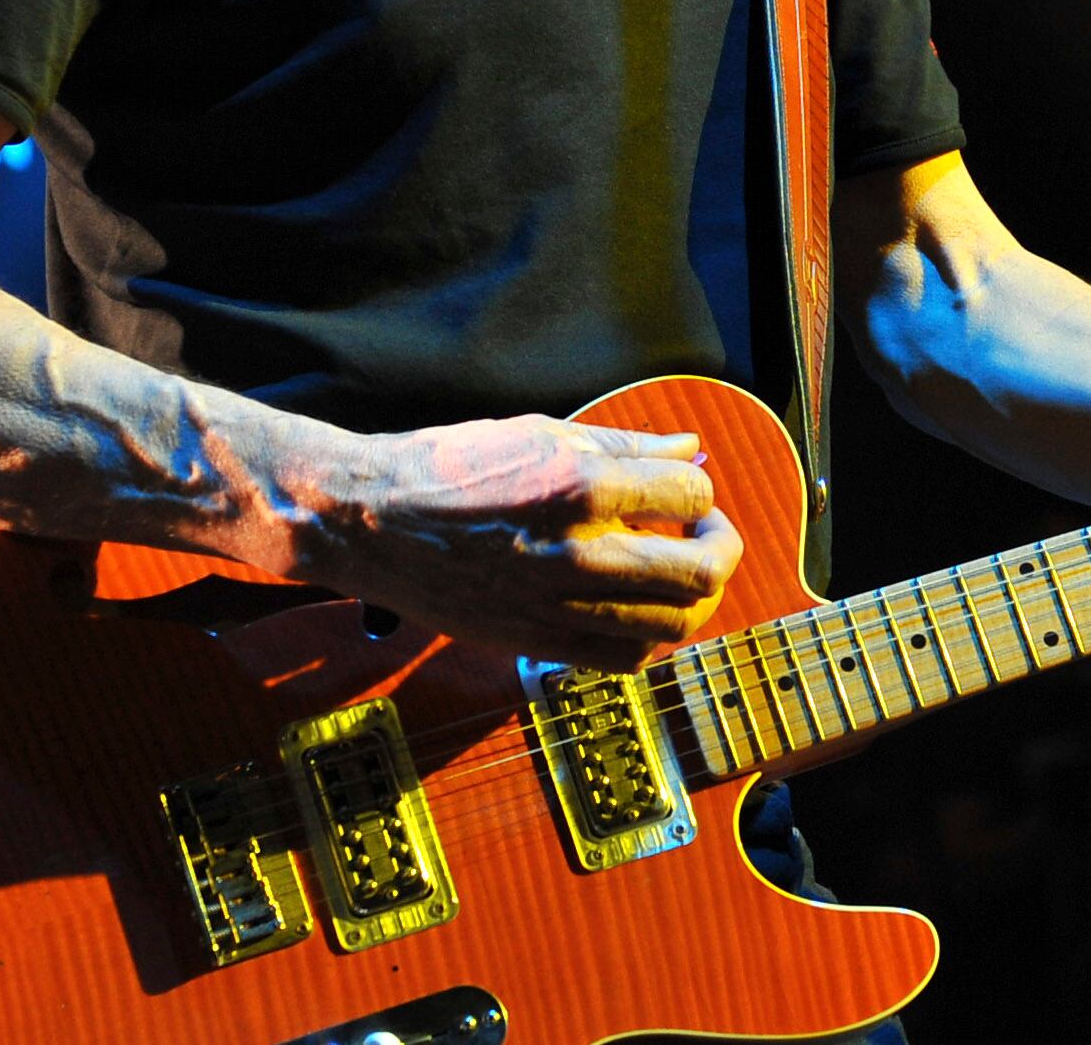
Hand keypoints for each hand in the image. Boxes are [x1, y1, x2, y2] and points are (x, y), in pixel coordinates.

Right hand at [292, 415, 740, 669]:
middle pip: (702, 571)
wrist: (369, 521)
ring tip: (674, 570)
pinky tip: (636, 607)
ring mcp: (557, 606)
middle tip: (702, 531)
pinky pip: (624, 658)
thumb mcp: (539, 432)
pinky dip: (648, 637)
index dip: (700, 490)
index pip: (690, 494)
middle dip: (720, 547)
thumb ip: (623, 445)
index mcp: (579, 487)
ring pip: (673, 625)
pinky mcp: (536, 643)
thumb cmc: (448, 467)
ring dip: (693, 596)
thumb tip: (691, 450)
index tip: (686, 490)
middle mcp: (577, 553)